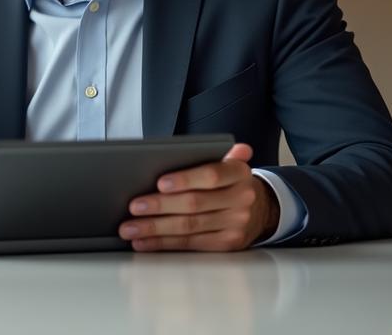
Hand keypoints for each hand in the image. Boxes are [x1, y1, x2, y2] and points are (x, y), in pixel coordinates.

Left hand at [118, 143, 279, 251]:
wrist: (262, 211)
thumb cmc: (231, 183)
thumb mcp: (230, 165)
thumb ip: (222, 154)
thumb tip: (236, 146)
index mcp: (239, 174)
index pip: (211, 175)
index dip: (185, 180)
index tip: (159, 183)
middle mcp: (241, 200)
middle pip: (194, 204)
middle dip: (159, 206)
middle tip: (133, 207)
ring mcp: (235, 224)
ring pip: (189, 227)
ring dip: (155, 228)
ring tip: (129, 228)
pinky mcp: (227, 244)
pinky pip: (190, 244)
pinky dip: (163, 243)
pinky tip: (144, 242)